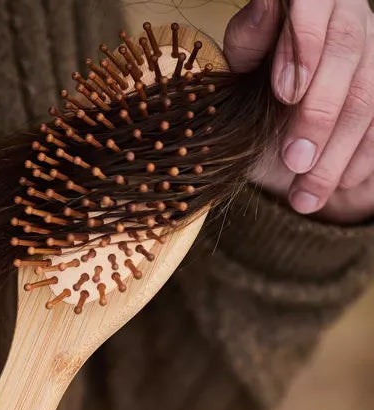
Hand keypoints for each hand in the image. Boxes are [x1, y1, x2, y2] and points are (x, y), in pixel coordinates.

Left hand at [224, 0, 373, 223]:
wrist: (274, 118)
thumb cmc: (252, 82)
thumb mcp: (241, 64)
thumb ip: (251, 39)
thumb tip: (267, 2)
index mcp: (312, 2)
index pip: (317, 6)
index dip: (305, 48)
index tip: (283, 93)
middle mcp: (351, 21)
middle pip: (348, 58)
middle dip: (320, 115)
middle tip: (294, 160)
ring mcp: (373, 57)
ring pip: (366, 101)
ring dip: (336, 155)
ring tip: (304, 198)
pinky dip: (357, 163)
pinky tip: (333, 191)